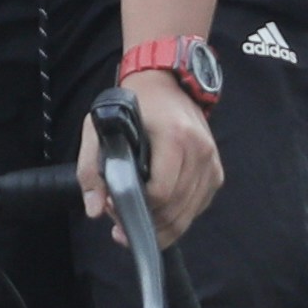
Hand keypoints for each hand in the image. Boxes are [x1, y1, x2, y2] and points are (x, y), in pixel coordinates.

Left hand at [93, 73, 225, 246]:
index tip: (114, 206)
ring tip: (137, 218)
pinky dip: (178, 216)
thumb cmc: (135, 104)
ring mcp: (211, 162)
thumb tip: (95, 209)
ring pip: (187, 215)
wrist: (167, 82)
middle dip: (146, 223)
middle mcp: (199, 151)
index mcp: (175, 137)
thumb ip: (91, 169)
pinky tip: (159, 210)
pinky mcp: (215, 171)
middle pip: (174, 210)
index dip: (134, 208)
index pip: (160, 194)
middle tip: (120, 222)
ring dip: (161, 226)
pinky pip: (197, 207)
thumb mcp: (100, 128)